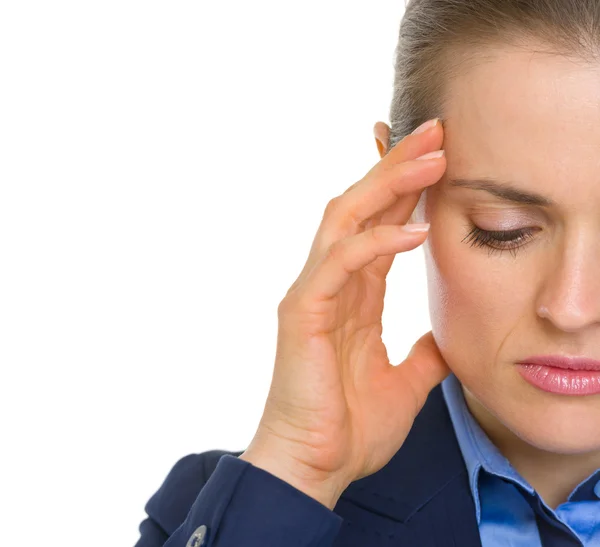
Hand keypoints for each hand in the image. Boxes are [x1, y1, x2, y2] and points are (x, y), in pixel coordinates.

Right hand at [240, 119, 450, 508]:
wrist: (313, 467)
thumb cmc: (348, 427)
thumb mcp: (406, 383)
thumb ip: (424, 353)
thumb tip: (446, 338)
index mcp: (355, 296)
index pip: (380, 227)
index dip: (406, 190)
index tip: (439, 157)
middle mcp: (331, 284)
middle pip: (362, 208)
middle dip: (399, 167)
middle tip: (439, 132)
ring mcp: (314, 293)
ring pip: (345, 219)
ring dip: (387, 185)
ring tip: (432, 158)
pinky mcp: (304, 312)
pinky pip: (341, 263)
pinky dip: (377, 242)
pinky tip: (415, 232)